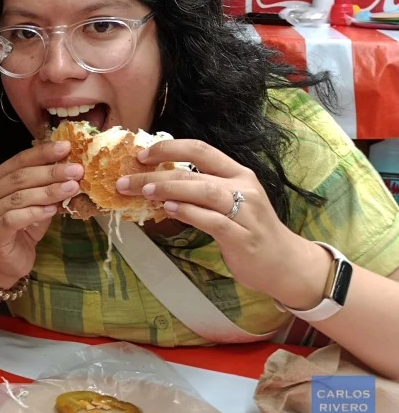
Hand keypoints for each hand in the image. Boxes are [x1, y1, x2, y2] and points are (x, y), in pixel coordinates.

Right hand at [0, 140, 82, 286]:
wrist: (6, 263)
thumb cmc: (22, 229)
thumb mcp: (37, 203)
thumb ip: (47, 187)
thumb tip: (73, 170)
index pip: (19, 160)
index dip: (43, 153)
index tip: (67, 148)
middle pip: (20, 177)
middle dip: (51, 172)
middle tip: (76, 170)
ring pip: (19, 197)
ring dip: (48, 191)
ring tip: (72, 188)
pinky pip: (14, 218)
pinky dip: (35, 212)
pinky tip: (52, 210)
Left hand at [115, 139, 328, 304]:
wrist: (285, 264)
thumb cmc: (249, 231)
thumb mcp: (227, 204)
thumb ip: (199, 192)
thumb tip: (156, 184)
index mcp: (238, 174)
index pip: (201, 149)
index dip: (170, 148)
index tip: (142, 154)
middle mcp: (244, 187)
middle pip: (195, 172)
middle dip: (157, 173)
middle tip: (126, 179)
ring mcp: (246, 212)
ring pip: (204, 191)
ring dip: (169, 190)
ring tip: (143, 191)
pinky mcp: (243, 237)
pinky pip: (213, 220)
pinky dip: (189, 213)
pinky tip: (169, 211)